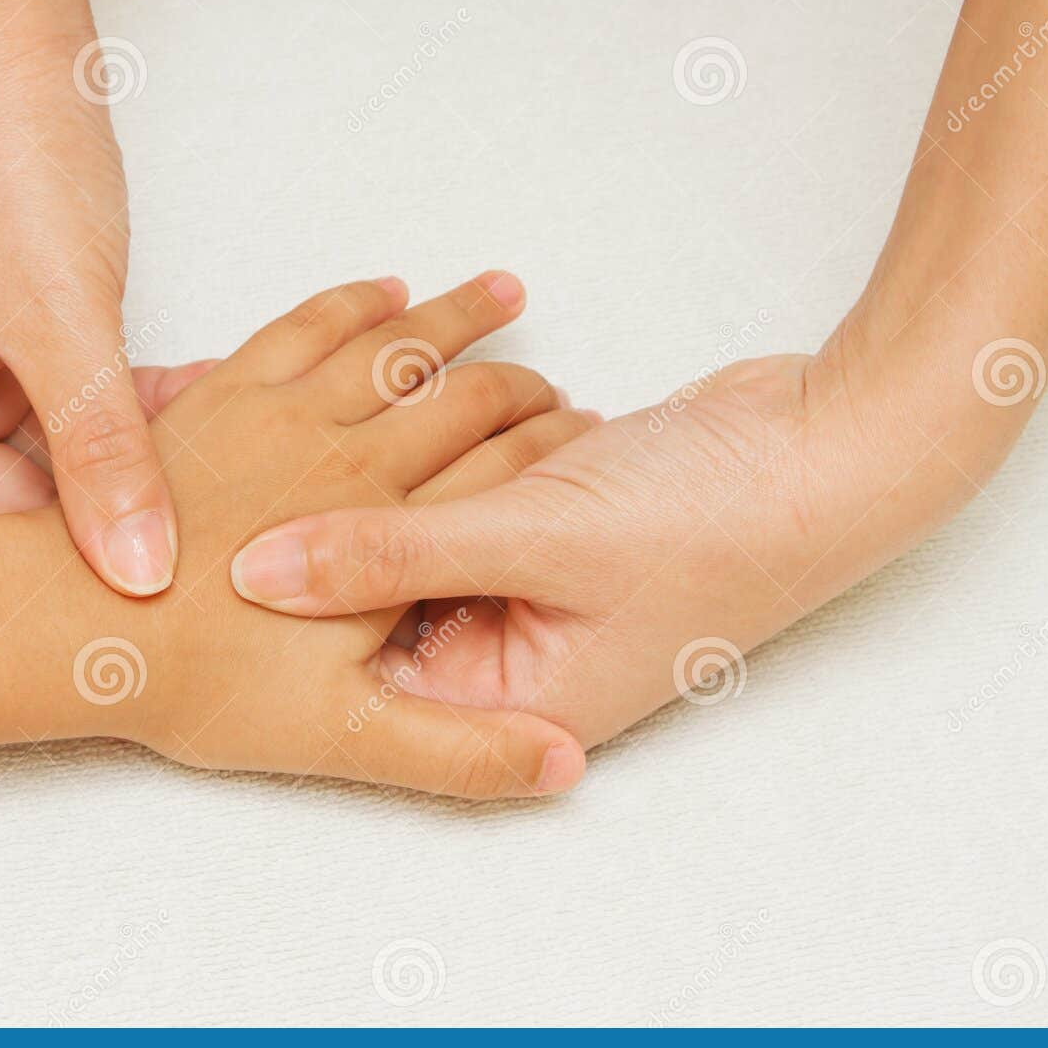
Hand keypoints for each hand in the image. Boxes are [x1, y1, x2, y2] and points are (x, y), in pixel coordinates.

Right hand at [0, 0, 183, 594]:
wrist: (9, 36)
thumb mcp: (56, 318)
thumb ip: (100, 450)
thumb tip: (137, 571)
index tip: (94, 660)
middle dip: (96, 541)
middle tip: (194, 572)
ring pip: (57, 478)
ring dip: (135, 473)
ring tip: (226, 493)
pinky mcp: (19, 358)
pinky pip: (84, 421)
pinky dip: (141, 418)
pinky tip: (215, 410)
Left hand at [96, 273, 596, 796]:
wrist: (68, 625)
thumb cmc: (199, 683)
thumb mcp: (345, 737)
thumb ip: (459, 750)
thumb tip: (561, 765)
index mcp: (392, 534)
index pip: (500, 470)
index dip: (554, 450)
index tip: (589, 435)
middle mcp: (347, 458)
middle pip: (459, 395)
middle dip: (519, 378)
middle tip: (559, 369)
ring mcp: (283, 414)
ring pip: (392, 346)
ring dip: (453, 318)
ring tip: (499, 294)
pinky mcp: (226, 394)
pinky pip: (306, 325)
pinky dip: (352, 304)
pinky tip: (376, 293)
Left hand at [226, 323, 1013, 747]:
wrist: (834, 452)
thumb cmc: (709, 524)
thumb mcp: (533, 542)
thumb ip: (392, 556)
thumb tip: (255, 576)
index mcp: (498, 691)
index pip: (356, 666)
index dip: (283, 604)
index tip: (213, 535)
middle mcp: (506, 646)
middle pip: (374, 593)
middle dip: (311, 522)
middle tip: (226, 453)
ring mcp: (526, 577)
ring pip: (411, 514)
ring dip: (366, 458)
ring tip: (280, 413)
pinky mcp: (544, 510)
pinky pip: (454, 470)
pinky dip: (425, 420)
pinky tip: (381, 356)